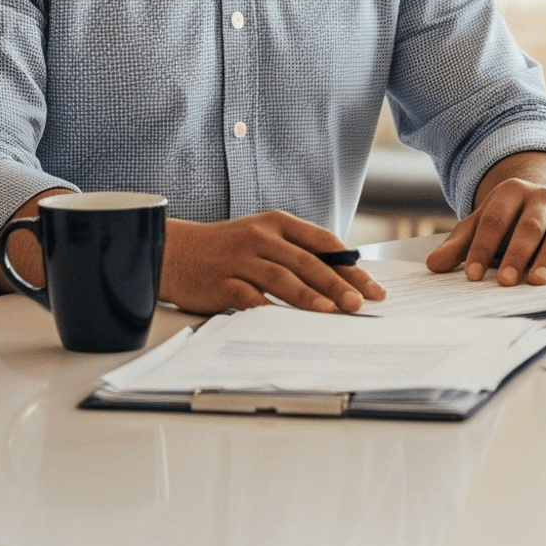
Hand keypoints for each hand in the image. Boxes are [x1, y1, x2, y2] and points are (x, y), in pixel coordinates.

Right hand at [159, 211, 382, 314]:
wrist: (174, 251)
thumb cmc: (226, 247)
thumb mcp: (262, 237)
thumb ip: (295, 251)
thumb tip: (339, 277)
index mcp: (278, 223)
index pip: (323, 242)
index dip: (350, 264)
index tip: (371, 286)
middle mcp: (262, 237)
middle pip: (308, 261)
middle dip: (338, 284)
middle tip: (360, 303)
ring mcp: (241, 259)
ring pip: (283, 277)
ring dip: (310, 296)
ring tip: (333, 311)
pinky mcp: (222, 281)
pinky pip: (251, 297)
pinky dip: (271, 310)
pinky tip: (287, 322)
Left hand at [427, 153, 545, 285]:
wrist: (542, 202)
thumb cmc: (506, 220)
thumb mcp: (480, 225)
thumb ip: (458, 245)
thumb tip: (433, 265)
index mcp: (512, 192)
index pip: (495, 220)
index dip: (482, 248)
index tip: (471, 275)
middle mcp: (541, 198)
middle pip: (528, 226)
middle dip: (516, 254)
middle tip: (505, 281)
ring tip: (536, 281)